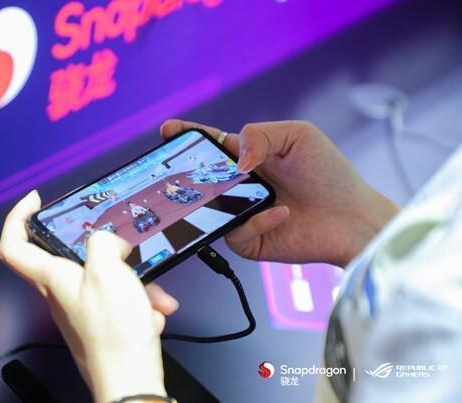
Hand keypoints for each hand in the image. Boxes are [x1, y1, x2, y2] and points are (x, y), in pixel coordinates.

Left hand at [0, 191, 173, 401]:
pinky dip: (140, 301)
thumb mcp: (109, 272)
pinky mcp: (101, 322)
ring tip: (153, 295)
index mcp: (53, 278)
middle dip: (106, 250)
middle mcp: (62, 293)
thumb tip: (109, 242)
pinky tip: (154, 311)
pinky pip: (120, 299)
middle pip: (72, 257)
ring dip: (133, 281)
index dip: (17, 217)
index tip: (34, 200)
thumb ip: (103, 243)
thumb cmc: (113, 334)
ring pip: (106, 278)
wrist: (131, 382)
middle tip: (123, 247)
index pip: (14, 245)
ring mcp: (81, 309)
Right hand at [161, 119, 398, 266]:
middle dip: (187, 175)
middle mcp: (240, 186)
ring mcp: (242, 213)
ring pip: (209, 209)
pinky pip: (234, 233)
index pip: (209, 146)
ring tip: (246, 192)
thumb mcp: (298, 136)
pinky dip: (256, 222)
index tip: (168, 132)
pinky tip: (281, 212)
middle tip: (185, 171)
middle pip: (200, 179)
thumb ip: (260, 135)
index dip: (187, 138)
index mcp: (248, 156)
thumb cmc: (330, 173)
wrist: (352, 217)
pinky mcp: (250, 240)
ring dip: (223, 200)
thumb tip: (235, 162)